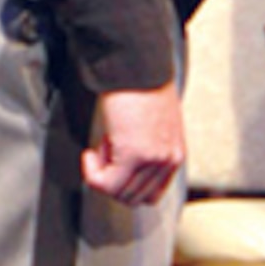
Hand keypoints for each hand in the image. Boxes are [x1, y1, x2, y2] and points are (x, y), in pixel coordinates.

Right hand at [83, 83, 184, 205]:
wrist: (135, 67)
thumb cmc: (140, 86)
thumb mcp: (151, 123)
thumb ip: (145, 145)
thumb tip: (117, 157)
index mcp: (174, 155)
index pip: (151, 193)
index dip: (125, 182)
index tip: (111, 162)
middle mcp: (168, 162)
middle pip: (134, 198)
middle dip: (112, 181)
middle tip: (101, 155)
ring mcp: (152, 160)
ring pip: (118, 194)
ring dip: (101, 176)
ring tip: (97, 150)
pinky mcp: (133, 155)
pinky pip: (104, 183)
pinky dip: (91, 173)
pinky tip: (90, 152)